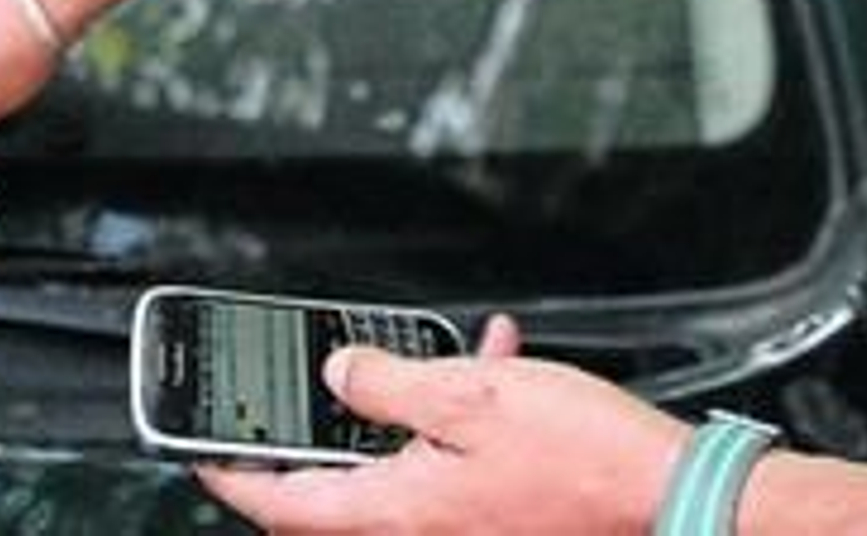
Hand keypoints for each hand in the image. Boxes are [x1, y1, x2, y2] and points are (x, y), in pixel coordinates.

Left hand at [196, 315, 686, 534]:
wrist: (669, 496)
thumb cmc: (581, 458)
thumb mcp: (468, 397)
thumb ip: (388, 382)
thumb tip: (336, 373)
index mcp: (400, 510)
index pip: (286, 503)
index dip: (233, 473)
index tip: (197, 448)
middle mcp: (424, 528)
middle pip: (338, 482)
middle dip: (320, 424)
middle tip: (295, 383)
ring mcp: (463, 523)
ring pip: (402, 457)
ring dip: (404, 401)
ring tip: (418, 349)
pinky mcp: (500, 510)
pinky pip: (456, 456)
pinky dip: (461, 409)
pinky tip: (493, 359)